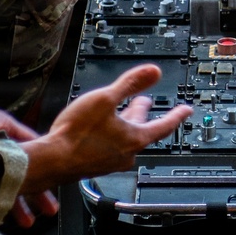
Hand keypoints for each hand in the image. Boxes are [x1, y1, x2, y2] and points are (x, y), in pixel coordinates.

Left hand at [0, 69, 57, 226]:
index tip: (55, 177)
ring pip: (6, 183)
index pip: (31, 146)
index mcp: (3, 128)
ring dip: (17, 200)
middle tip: (48, 206)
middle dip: (37, 188)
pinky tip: (0, 213)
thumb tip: (7, 130)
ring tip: (28, 220)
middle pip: (22, 169)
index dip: (45, 161)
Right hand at [19, 64, 192, 196]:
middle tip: (147, 103)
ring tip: (123, 111)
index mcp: (134, 139)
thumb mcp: (106, 98)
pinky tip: (101, 127)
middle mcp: (125, 154)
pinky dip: (111, 132)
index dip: (177, 115)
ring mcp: (109, 161)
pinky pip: (109, 145)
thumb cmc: (76, 134)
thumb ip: (131, 83)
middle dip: (145, 115)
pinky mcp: (93, 163)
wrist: (50, 161)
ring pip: (124, 139)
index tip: (186, 111)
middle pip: (142, 131)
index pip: (164, 126)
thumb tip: (153, 72)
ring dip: (126, 123)